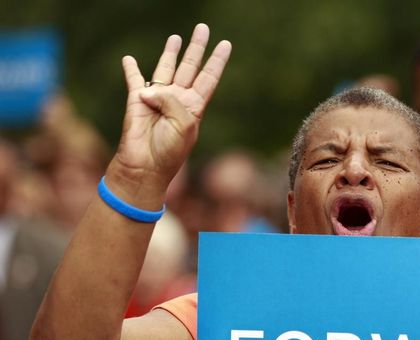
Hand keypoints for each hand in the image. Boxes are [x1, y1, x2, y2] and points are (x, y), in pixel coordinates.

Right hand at [115, 24, 230, 187]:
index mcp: (194, 107)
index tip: (225, 44)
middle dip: (196, 48)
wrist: (145, 167)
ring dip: (170, 53)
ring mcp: (157, 99)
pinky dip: (131, 69)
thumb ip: (173, 101)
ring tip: (176, 38)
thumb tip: (151, 89)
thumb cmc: (169, 150)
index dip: (217, 61)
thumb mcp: (183, 124)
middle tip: (202, 28)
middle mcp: (177, 100)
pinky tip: (129, 59)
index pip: (208, 77)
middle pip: (189, 67)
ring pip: (165, 68)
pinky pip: (134, 80)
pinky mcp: (136, 100)